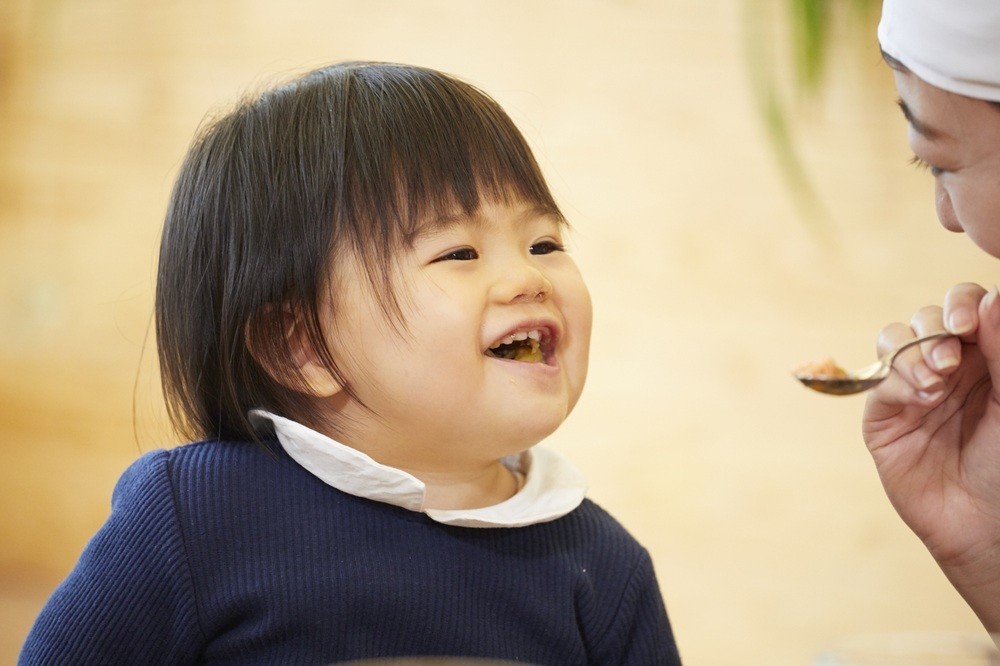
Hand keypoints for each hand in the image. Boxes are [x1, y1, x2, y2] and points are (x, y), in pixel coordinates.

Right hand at [863, 283, 999, 634]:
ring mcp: (913, 389)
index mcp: (985, 357)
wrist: (988, 527)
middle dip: (936, 327)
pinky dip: (899, 379)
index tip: (970, 322)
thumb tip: (992, 298)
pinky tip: (924, 398)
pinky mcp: (885, 415)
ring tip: (938, 379)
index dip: (963, 305)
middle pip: (928, 318)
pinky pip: (880, 379)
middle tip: (953, 353)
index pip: (966, 308)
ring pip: (896, 339)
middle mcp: (948, 367)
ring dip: (914, 351)